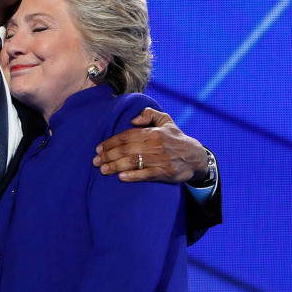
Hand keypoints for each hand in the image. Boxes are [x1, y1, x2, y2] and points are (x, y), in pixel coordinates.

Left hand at [93, 107, 208, 182]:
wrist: (195, 157)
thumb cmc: (175, 138)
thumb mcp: (165, 120)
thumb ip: (149, 114)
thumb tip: (133, 120)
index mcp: (154, 132)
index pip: (127, 136)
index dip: (111, 142)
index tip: (99, 148)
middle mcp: (156, 145)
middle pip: (127, 149)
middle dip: (109, 155)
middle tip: (96, 161)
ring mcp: (160, 160)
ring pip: (133, 162)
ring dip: (115, 166)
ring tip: (103, 169)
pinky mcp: (165, 173)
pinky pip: (146, 174)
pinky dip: (133, 176)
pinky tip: (121, 177)